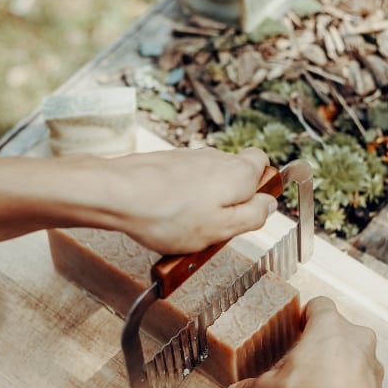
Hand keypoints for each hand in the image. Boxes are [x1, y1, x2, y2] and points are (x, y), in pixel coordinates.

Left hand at [108, 147, 276, 253]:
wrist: (117, 195)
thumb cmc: (168, 215)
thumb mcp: (222, 229)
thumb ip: (252, 216)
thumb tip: (269, 205)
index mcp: (239, 172)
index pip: (263, 165)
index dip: (260, 189)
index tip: (248, 211)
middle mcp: (216, 158)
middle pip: (234, 174)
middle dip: (229, 199)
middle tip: (215, 227)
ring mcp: (188, 158)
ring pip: (207, 180)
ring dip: (202, 202)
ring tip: (184, 228)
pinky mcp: (165, 163)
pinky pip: (182, 183)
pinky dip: (178, 199)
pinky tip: (164, 219)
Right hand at [222, 297, 383, 387]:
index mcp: (328, 327)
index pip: (321, 305)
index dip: (309, 315)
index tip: (302, 325)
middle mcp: (356, 340)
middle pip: (344, 331)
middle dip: (327, 344)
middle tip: (308, 360)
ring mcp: (372, 367)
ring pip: (360, 359)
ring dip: (345, 368)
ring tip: (323, 387)